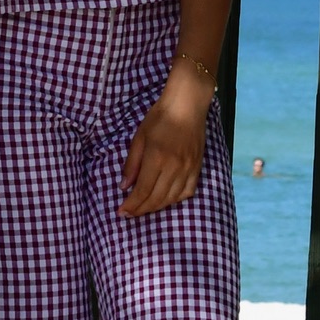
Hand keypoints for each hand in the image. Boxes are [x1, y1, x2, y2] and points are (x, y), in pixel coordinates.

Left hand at [119, 68, 211, 217]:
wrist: (187, 105)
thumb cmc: (159, 117)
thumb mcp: (139, 137)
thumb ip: (131, 164)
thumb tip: (124, 187)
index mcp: (156, 159)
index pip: (142, 191)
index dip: (131, 205)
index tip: (121, 212)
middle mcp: (173, 167)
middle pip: (156, 198)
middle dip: (141, 209)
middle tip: (130, 213)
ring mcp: (188, 169)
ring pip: (171, 198)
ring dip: (156, 207)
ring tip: (145, 208)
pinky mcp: (197, 167)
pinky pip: (187, 192)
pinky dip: (175, 200)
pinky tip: (166, 199)